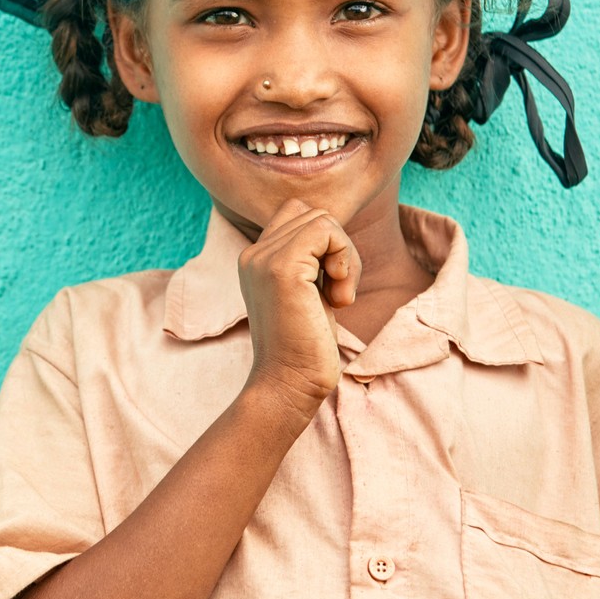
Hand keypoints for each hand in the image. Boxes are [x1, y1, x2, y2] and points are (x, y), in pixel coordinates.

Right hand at [237, 198, 359, 421]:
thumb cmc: (305, 346)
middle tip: (340, 292)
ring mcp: (264, 259)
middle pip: (313, 214)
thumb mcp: (308, 293)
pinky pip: (326, 230)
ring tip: (340, 297)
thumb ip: (312, 260)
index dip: (326, 240)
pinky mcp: (283, 268)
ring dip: (346, 256)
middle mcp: (253, 254)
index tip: (330, 282)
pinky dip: (346, 259)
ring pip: (323, 220)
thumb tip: (335, 231)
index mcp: (255, 260)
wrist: (289, 384)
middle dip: (340, 249)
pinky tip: (341, 297)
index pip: (297, 215)